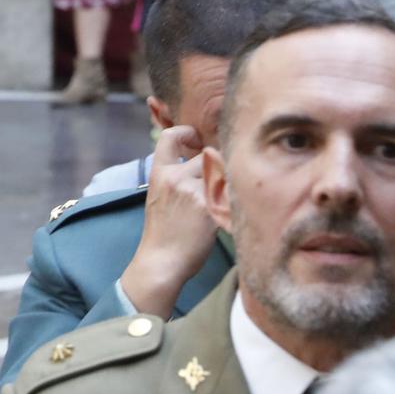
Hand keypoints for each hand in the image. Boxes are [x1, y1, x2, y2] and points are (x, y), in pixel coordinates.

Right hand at [119, 125, 218, 317]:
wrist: (161, 260)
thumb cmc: (163, 234)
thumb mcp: (159, 198)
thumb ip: (175, 181)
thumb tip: (200, 170)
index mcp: (159, 173)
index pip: (169, 136)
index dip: (186, 133)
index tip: (196, 142)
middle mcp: (173, 177)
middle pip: (206, 154)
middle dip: (218, 165)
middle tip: (226, 179)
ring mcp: (191, 191)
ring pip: (222, 174)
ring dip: (230, 185)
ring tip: (232, 200)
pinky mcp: (207, 207)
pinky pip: (230, 195)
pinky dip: (236, 204)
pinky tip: (236, 215)